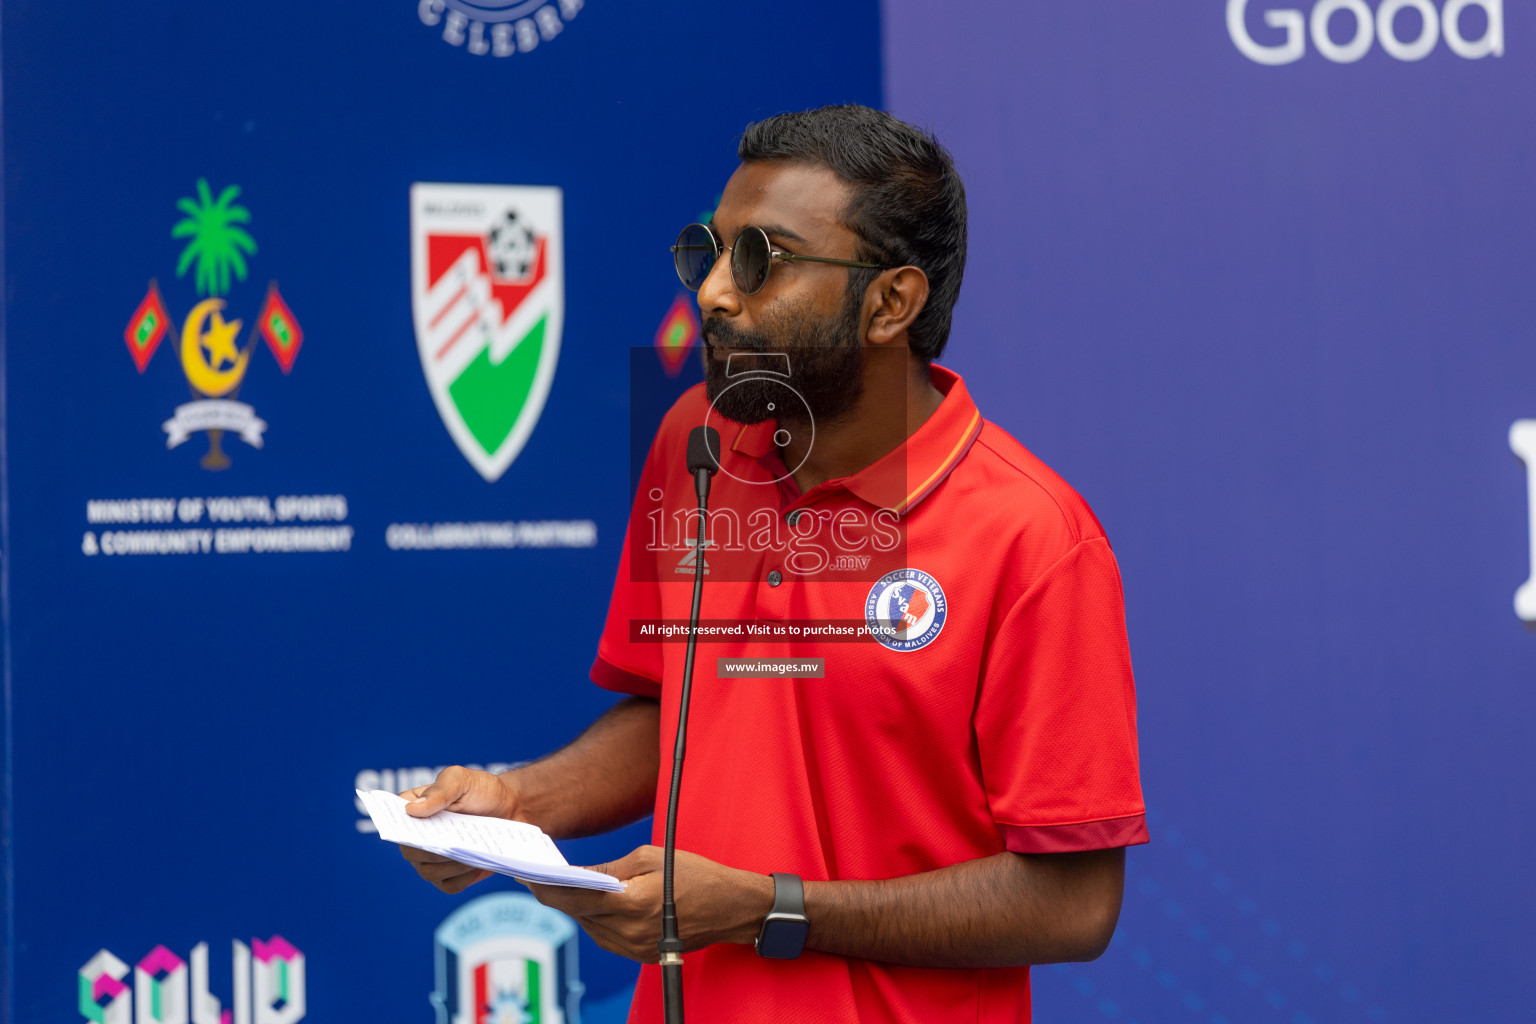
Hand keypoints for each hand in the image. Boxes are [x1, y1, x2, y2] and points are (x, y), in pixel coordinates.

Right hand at [397, 765, 520, 894]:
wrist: (511, 807)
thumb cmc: (482, 790)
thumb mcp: (462, 780)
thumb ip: (439, 791)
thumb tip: (411, 810)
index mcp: (413, 807)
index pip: (395, 821)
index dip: (400, 828)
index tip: (419, 830)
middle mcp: (418, 836)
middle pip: (410, 852)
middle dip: (432, 851)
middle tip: (453, 844)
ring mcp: (432, 858)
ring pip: (429, 872)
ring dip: (450, 866)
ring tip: (471, 853)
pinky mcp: (450, 875)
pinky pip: (449, 886)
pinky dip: (461, 879)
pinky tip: (475, 865)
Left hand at [526, 845, 773, 962]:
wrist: (730, 909)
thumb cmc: (694, 875)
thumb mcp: (649, 857)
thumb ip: (607, 868)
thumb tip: (575, 873)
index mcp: (630, 903)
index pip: (572, 896)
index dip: (543, 884)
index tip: (523, 872)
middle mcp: (628, 932)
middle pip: (576, 912)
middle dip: (555, 892)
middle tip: (536, 873)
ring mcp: (632, 948)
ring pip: (587, 925)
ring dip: (574, 906)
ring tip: (561, 884)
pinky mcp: (638, 954)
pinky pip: (603, 935)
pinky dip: (594, 917)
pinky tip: (591, 901)